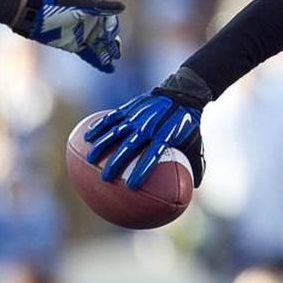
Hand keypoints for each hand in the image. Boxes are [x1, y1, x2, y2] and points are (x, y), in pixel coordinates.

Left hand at [11, 0, 122, 71]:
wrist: (35, 13)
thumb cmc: (59, 4)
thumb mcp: (82, 3)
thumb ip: (102, 7)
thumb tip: (123, 8)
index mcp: (95, 11)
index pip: (110, 23)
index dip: (112, 31)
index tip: (111, 38)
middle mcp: (91, 24)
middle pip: (106, 37)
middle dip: (112, 46)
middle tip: (117, 55)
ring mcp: (83, 35)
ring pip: (99, 48)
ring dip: (106, 55)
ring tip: (113, 63)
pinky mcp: (74, 45)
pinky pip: (89, 55)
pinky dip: (98, 62)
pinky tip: (108, 68)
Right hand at [84, 68, 212, 188]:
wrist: (182, 94)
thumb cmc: (188, 124)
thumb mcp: (195, 143)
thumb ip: (195, 165)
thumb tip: (194, 188)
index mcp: (165, 136)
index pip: (152, 156)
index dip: (141, 171)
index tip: (131, 187)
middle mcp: (149, 126)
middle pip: (129, 146)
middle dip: (115, 163)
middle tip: (105, 179)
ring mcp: (138, 116)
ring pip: (116, 131)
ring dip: (102, 145)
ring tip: (90, 159)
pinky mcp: (131, 108)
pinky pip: (112, 117)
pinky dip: (100, 126)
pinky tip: (87, 137)